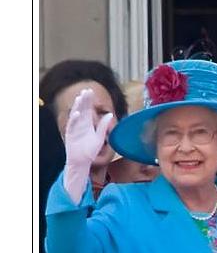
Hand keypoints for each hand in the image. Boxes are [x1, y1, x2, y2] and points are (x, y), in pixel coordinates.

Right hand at [63, 88, 113, 202]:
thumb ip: (103, 126)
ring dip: (78, 106)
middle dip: (84, 100)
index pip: (88, 110)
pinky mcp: (70, 135)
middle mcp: (81, 124)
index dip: (89, 101)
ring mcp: (75, 129)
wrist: (82, 162)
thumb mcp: (100, 137)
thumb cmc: (90, 150)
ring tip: (81, 97)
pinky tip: (78, 113)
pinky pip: (72, 125)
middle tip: (86, 90)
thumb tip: (110, 114)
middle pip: (82, 109)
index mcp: (88, 124)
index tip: (91, 91)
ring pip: (76, 115)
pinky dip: (74, 119)